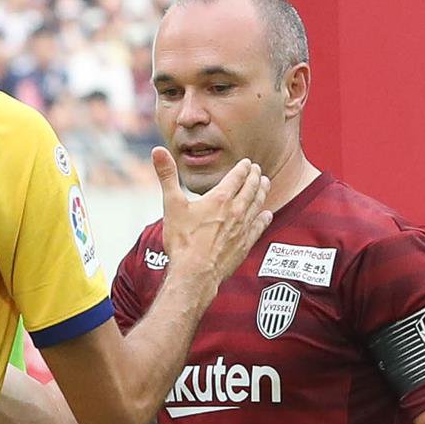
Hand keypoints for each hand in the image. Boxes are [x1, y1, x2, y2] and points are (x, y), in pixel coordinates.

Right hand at [152, 148, 273, 288]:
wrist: (194, 273)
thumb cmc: (182, 240)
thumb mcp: (171, 205)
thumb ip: (167, 176)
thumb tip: (157, 150)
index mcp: (219, 198)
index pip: (237, 176)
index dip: (243, 167)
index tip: (247, 162)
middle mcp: (236, 210)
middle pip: (251, 187)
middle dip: (255, 176)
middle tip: (257, 170)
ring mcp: (243, 227)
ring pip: (258, 204)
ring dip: (262, 191)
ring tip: (265, 184)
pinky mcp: (245, 244)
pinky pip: (259, 227)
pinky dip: (264, 218)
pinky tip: (267, 214)